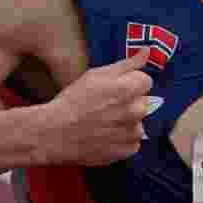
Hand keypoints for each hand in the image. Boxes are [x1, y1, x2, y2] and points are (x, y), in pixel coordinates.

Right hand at [40, 48, 153, 164]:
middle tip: (107, 105)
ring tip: (104, 122)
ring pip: (138, 122)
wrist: (55, 132)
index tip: (116, 88)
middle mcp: (135, 111)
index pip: (146, 81)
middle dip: (130, 102)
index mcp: (128, 89)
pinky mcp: (127, 151)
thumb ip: (127, 64)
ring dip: (127, 121)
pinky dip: (123, 139)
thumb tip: (147, 51)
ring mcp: (132, 133)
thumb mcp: (96, 75)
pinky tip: (106, 135)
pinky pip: (133, 142)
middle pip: (143, 102)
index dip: (130, 82)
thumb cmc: (74, 101)